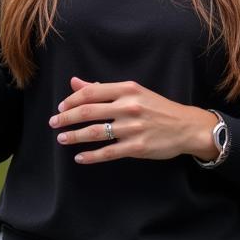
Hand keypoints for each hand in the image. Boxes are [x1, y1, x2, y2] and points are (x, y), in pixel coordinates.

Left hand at [48, 76, 219, 164]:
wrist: (185, 126)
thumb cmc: (156, 107)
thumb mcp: (133, 92)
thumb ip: (103, 88)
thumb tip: (75, 82)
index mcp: (127, 89)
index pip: (91, 92)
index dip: (71, 100)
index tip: (61, 107)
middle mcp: (128, 106)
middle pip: (88, 111)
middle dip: (67, 118)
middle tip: (54, 123)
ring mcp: (133, 128)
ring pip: (95, 132)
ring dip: (74, 136)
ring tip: (62, 138)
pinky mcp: (137, 147)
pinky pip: (108, 152)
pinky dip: (91, 156)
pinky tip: (79, 157)